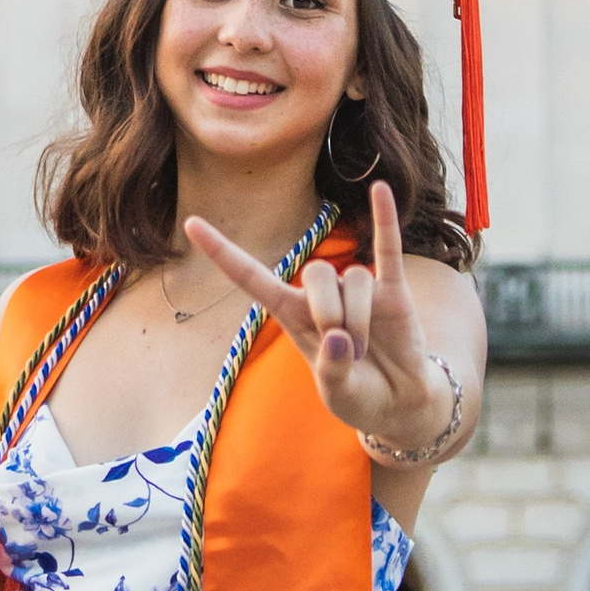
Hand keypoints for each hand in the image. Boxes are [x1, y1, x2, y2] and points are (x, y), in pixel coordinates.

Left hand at [182, 180, 445, 451]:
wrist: (399, 402)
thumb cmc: (358, 396)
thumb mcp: (336, 394)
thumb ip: (332, 370)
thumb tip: (338, 337)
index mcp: (292, 315)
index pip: (251, 277)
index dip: (222, 252)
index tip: (190, 223)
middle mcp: (322, 295)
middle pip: (317, 273)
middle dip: (329, 313)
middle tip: (345, 350)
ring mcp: (358, 290)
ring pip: (354, 277)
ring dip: (359, 317)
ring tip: (365, 350)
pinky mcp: (392, 291)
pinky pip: (388, 248)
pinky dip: (384, 218)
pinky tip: (380, 188)